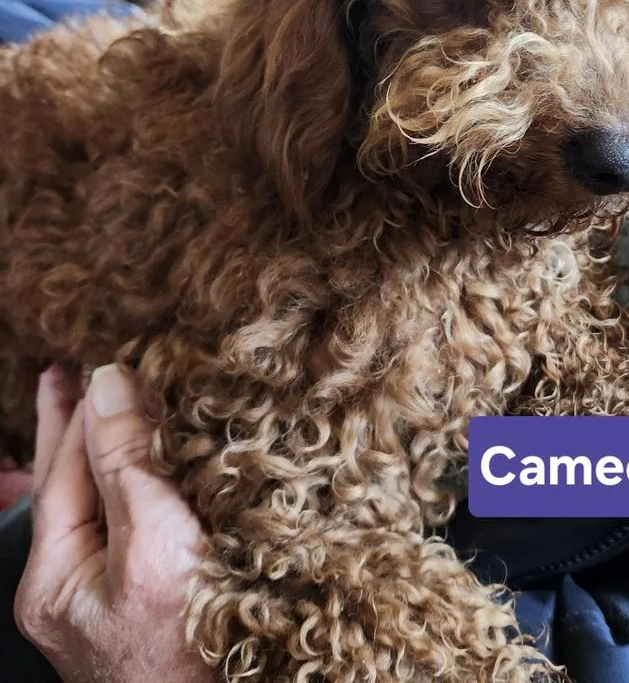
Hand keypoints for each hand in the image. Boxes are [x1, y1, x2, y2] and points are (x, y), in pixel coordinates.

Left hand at [14, 364, 213, 682]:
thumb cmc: (183, 653)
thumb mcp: (152, 545)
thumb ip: (128, 465)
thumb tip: (108, 385)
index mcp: (56, 577)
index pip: (62, 473)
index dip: (81, 414)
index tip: (95, 363)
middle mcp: (76, 586)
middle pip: (75, 486)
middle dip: (77, 427)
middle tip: (67, 373)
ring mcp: (112, 595)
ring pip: (108, 502)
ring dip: (112, 448)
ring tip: (104, 404)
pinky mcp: (154, 597)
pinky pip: (140, 522)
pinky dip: (144, 481)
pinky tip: (155, 463)